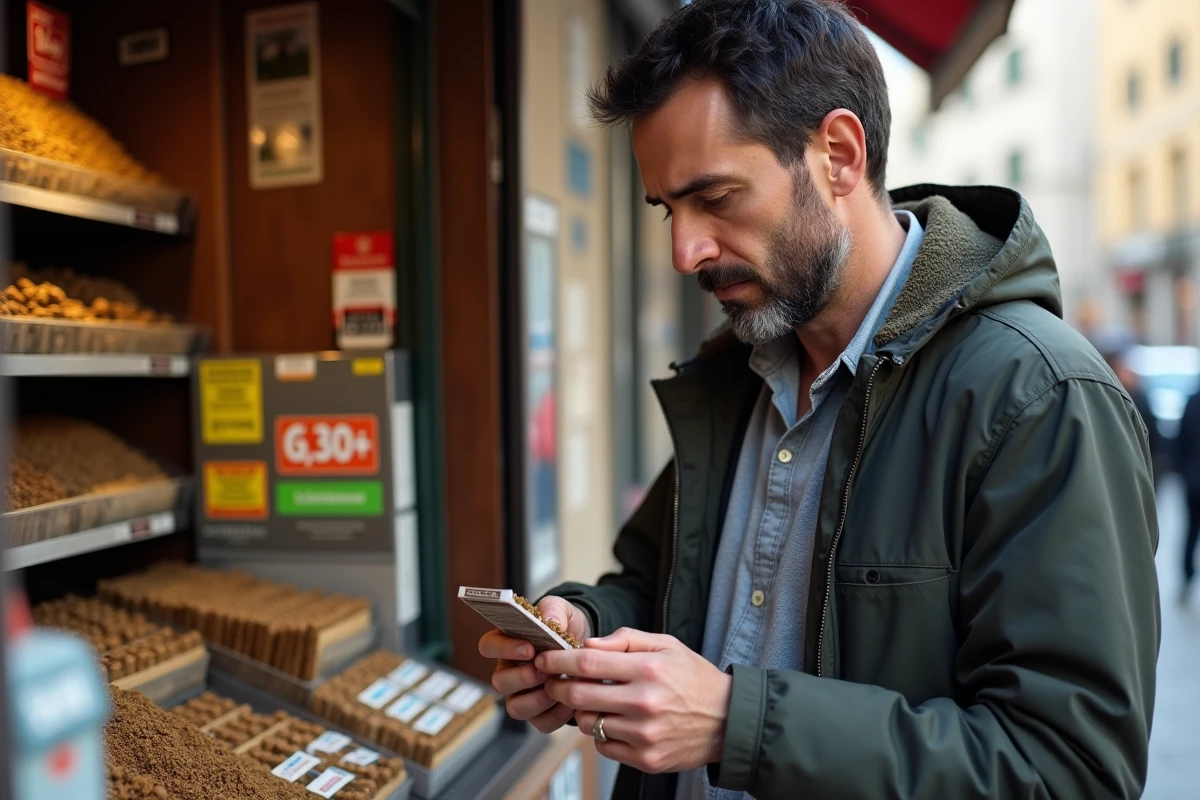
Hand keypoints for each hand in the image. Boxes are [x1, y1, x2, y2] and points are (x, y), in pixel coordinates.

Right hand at [478, 596, 592, 732]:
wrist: (588, 648)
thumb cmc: (565, 626)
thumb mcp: (562, 610)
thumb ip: (553, 610)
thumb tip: (549, 621)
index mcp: (507, 644)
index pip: (488, 646)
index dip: (504, 649)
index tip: (529, 648)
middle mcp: (509, 672)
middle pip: (499, 682)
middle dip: (522, 677)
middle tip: (545, 670)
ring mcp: (522, 695)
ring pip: (515, 708)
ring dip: (536, 700)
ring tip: (557, 686)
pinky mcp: (540, 714)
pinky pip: (540, 723)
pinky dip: (556, 715)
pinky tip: (570, 702)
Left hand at [536, 628, 731, 773]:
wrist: (729, 721)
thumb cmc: (694, 678)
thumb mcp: (667, 645)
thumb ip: (626, 640)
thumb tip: (588, 645)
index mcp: (648, 669)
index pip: (587, 663)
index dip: (558, 660)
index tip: (544, 657)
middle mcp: (644, 702)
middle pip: (579, 695)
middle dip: (557, 686)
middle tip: (553, 681)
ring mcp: (644, 734)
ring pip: (588, 723)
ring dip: (582, 711)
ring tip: (593, 701)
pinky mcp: (646, 758)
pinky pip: (604, 746)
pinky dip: (602, 734)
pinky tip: (615, 721)